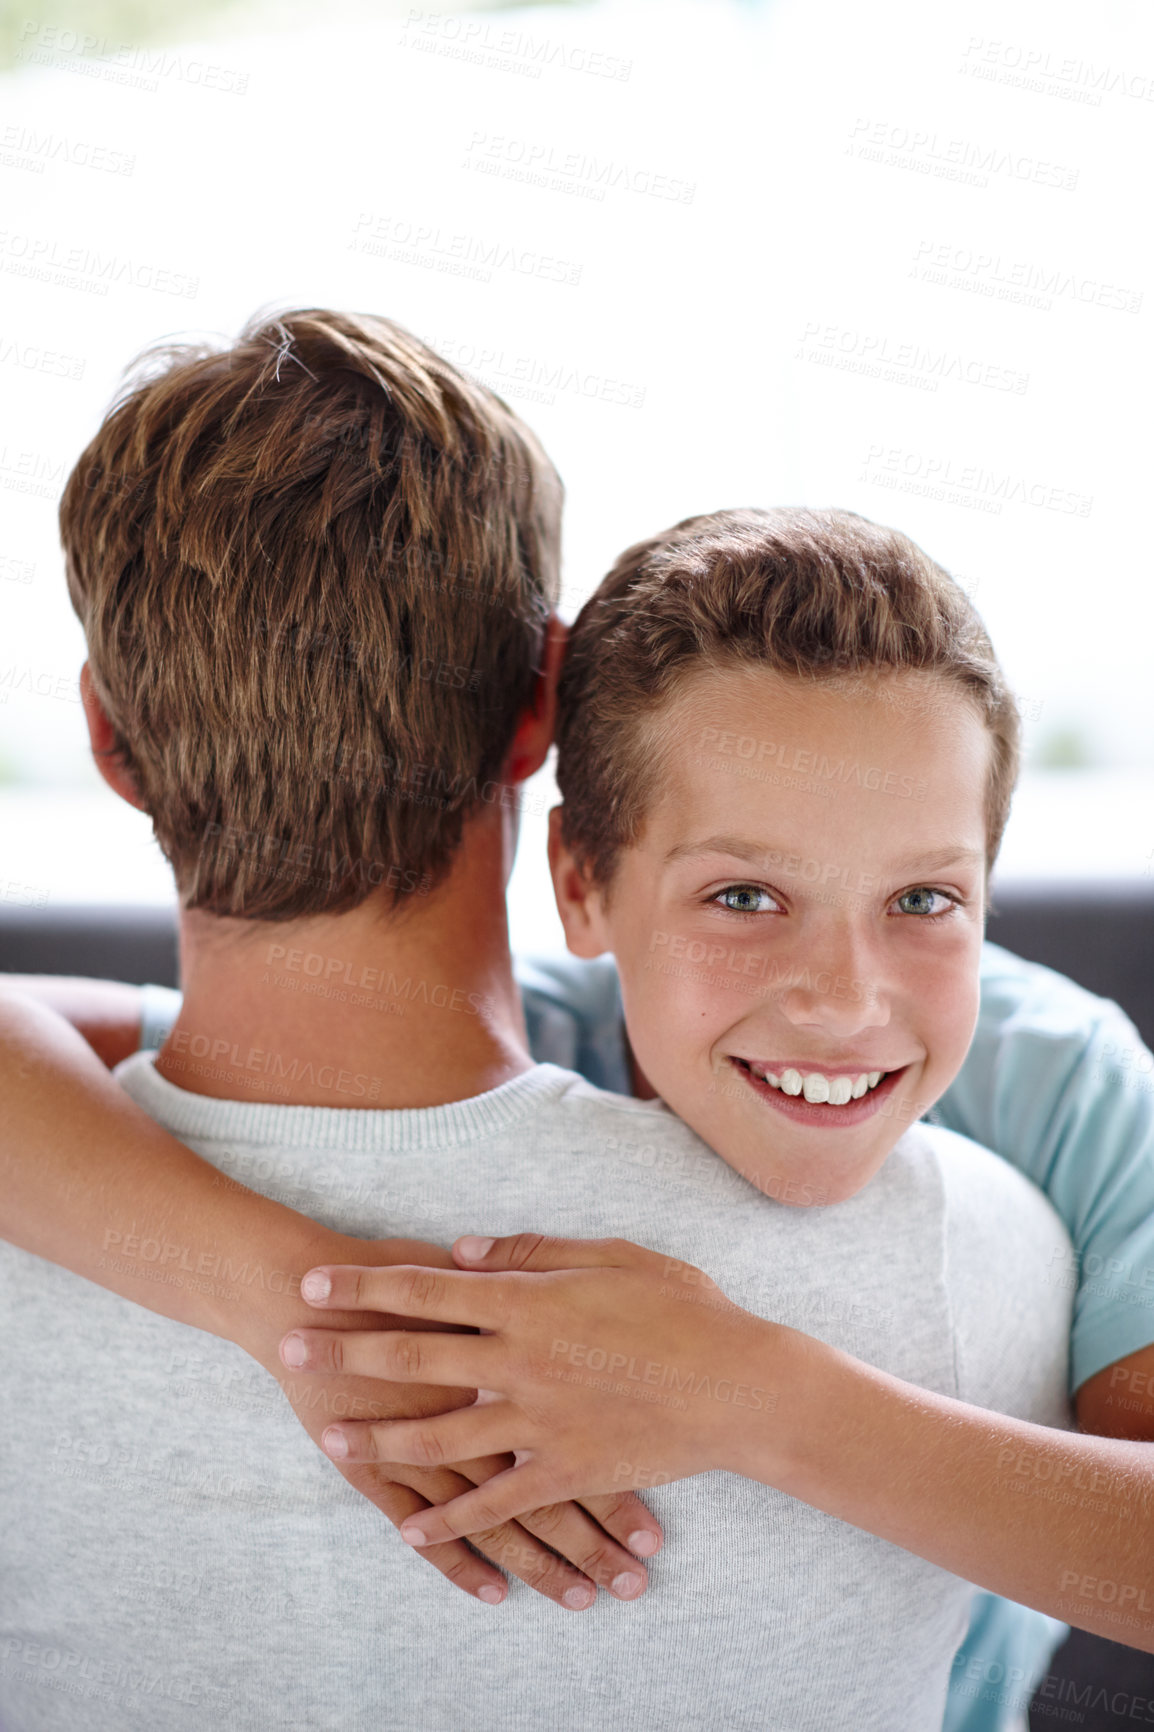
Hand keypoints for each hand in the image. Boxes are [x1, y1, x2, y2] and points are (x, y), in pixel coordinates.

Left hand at [281, 1233, 777, 1545]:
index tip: (313, 1282)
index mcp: (529, 1302)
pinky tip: (410, 1531)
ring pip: (440, 1436)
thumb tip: (461, 1249)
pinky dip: (451, 1521)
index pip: (426, 1288)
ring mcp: (540, 1422)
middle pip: (414, 1357)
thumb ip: (530, 1251)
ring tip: (329, 1441)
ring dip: (381, 1439)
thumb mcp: (610, 1254)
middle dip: (346, 1354)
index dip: (365, 1286)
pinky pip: (496, 1501)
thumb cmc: (683, 1307)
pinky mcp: (564, 1471)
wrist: (741, 1385)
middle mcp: (521, 1361)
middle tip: (288, 1349)